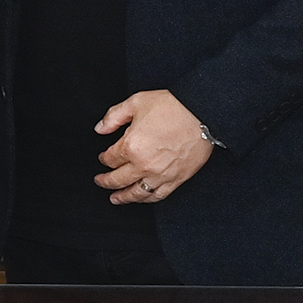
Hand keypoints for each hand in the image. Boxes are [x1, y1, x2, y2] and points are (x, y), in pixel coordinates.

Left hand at [95, 89, 214, 203]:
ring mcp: (161, 174)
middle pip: (119, 179)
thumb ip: (113, 117)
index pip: (110, 158)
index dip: (104, 158)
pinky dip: (147, 199)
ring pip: (137, 193)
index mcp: (131, 145)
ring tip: (115, 199)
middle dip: (106, 181)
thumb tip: (100, 128)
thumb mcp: (135, 103)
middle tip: (100, 181)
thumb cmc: (172, 107)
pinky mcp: (177, 179)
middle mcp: (144, 164)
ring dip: (124, 197)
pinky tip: (142, 198)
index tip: (103, 158)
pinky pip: (158, 195)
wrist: (202, 114)